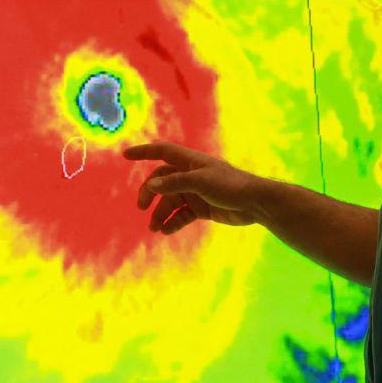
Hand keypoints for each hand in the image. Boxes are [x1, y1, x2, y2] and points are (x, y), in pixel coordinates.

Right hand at [123, 141, 268, 234]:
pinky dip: (173, 222)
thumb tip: (150, 185)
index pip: (162, 152)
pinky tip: (167, 230)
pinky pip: (181, 214)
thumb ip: (174, 183)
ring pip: (170, 201)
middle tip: (141, 207)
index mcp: (190, 162)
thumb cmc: (230, 186)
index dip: (143, 152)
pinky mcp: (202, 208)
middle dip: (150, 193)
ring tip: (155, 228)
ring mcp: (195, 192)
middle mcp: (190, 175)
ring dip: (161, 213)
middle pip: (162, 181)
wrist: (255, 204)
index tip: (125, 155)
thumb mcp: (200, 182)